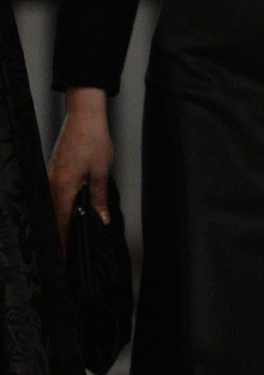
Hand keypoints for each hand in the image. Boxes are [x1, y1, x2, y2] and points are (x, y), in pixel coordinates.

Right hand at [47, 86, 112, 249]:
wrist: (83, 116)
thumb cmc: (92, 140)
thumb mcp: (100, 172)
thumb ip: (99, 199)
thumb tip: (102, 219)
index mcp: (63, 187)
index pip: (61, 222)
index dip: (64, 241)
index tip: (66, 257)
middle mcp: (52, 184)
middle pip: (55, 216)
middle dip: (62, 233)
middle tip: (71, 251)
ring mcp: (51, 176)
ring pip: (55, 205)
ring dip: (62, 219)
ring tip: (72, 234)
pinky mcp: (55, 170)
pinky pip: (56, 194)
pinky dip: (62, 205)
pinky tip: (72, 210)